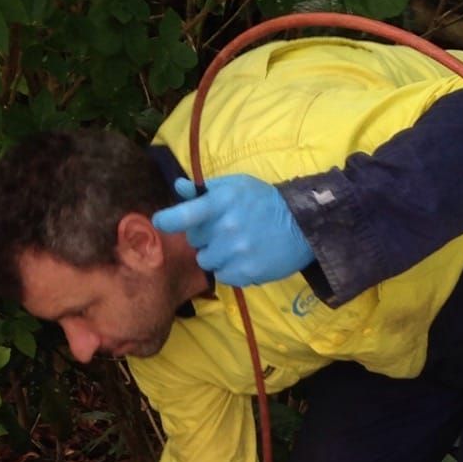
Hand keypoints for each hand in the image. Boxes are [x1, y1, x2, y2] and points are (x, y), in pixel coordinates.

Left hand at [152, 175, 313, 287]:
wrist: (302, 225)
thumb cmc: (264, 201)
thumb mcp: (236, 186)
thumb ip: (205, 189)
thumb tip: (179, 187)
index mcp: (221, 203)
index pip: (183, 215)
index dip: (167, 220)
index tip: (160, 222)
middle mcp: (226, 228)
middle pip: (195, 241)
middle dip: (205, 236)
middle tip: (224, 230)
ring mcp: (236, 252)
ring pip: (206, 261)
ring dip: (216, 255)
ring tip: (235, 245)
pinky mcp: (246, 272)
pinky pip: (222, 276)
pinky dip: (230, 269)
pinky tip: (245, 257)